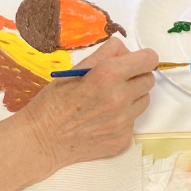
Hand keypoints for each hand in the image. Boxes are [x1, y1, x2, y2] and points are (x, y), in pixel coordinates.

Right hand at [22, 37, 157, 174]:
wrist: (41, 140)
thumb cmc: (53, 101)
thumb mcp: (75, 69)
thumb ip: (106, 54)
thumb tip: (126, 51)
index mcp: (108, 75)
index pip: (149, 60)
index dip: (143, 58)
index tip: (135, 61)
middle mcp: (120, 98)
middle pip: (149, 80)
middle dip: (136, 77)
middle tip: (117, 81)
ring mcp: (123, 122)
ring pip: (144, 102)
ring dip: (132, 98)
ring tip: (108, 101)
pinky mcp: (122, 140)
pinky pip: (132, 122)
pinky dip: (123, 118)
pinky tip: (102, 120)